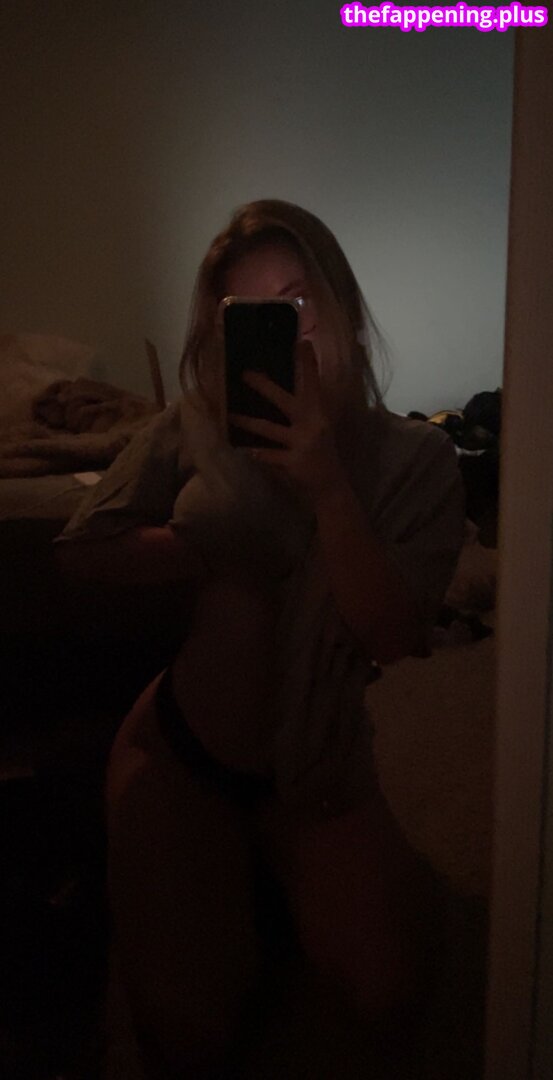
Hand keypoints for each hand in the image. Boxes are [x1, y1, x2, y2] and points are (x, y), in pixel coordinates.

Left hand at [228, 340, 347, 505]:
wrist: (331, 488)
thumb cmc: (322, 455)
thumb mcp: (320, 428)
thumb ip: (306, 410)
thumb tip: (284, 392)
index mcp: (319, 414)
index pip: (313, 384)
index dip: (308, 364)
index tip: (302, 342)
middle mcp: (312, 424)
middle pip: (285, 400)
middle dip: (264, 386)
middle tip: (244, 374)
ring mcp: (302, 444)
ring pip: (268, 429)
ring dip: (246, 422)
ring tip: (229, 415)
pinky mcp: (293, 463)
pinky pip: (267, 455)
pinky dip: (254, 452)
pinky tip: (241, 448)